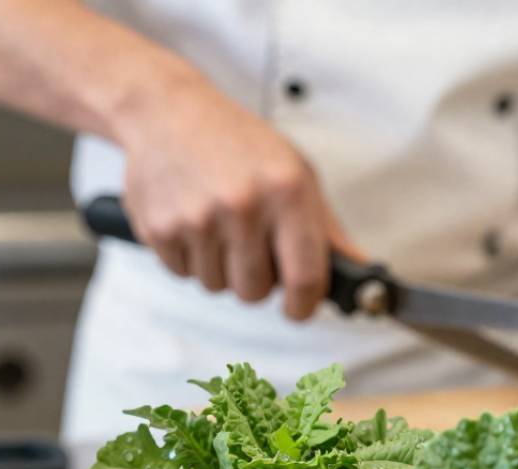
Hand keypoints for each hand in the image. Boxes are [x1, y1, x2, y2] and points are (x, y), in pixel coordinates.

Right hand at [114, 75, 355, 319]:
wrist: (168, 112)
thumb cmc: (238, 142)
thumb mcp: (295, 172)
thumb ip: (326, 228)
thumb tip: (357, 269)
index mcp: (285, 191)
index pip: (304, 278)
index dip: (303, 306)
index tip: (298, 308)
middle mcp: (242, 205)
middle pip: (255, 292)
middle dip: (256, 280)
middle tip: (250, 245)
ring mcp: (197, 218)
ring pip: (217, 286)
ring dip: (221, 268)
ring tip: (218, 224)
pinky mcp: (160, 228)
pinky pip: (184, 274)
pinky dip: (190, 258)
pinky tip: (192, 220)